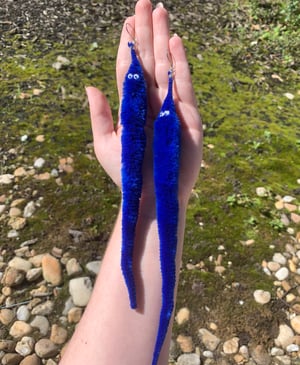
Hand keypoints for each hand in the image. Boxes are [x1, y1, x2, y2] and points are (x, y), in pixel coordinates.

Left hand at [86, 0, 202, 204]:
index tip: (126, 21)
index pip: (128, 69)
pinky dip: (179, 63)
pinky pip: (182, 85)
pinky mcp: (188, 117)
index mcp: (131, 107)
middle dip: (145, 32)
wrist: (149, 196)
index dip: (126, 45)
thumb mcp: (104, 145)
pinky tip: (174, 41)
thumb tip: (90, 86)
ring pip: (165, 66)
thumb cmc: (127, 174)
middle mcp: (151, 102)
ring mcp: (170, 107)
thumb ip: (99, 116)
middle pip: (147, 61)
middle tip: (144, 2)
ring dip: (162, 39)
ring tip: (159, 10)